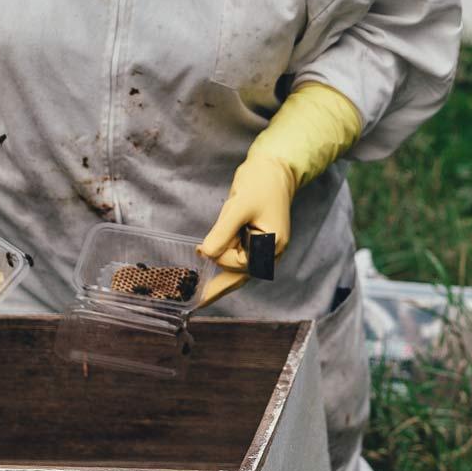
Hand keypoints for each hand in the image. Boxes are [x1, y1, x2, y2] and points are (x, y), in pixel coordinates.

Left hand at [196, 154, 295, 306]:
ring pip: (239, 270)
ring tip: (201, 282)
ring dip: (220, 270)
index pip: (239, 263)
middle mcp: (271, 252)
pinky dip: (224, 263)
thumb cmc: (260, 184)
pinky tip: (210, 272)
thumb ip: (222, 233)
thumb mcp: (238, 207)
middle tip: (197, 301)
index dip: (219, 256)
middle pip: (241, 275)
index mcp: (272, 245)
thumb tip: (206, 254)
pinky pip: (240, 260)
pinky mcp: (257, 242)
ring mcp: (265, 249)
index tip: (201, 249)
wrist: (273, 169)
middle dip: (219, 283)